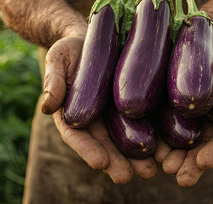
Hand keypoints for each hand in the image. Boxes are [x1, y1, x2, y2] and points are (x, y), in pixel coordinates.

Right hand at [41, 35, 156, 183]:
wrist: (97, 36)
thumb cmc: (71, 49)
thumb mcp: (58, 59)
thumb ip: (52, 81)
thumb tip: (46, 107)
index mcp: (73, 114)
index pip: (77, 137)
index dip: (87, 150)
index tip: (100, 163)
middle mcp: (96, 119)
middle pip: (105, 145)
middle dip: (115, 162)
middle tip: (127, 176)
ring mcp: (118, 114)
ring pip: (127, 139)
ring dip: (138, 157)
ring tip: (150, 170)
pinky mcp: (137, 105)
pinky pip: (146, 122)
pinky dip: (156, 136)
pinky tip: (166, 148)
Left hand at [154, 37, 212, 186]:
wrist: (188, 41)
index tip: (204, 162)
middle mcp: (202, 123)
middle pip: (199, 149)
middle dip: (190, 165)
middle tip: (177, 175)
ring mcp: (180, 120)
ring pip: (176, 145)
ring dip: (169, 158)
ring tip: (159, 166)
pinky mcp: (158, 113)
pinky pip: (154, 129)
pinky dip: (149, 141)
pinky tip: (139, 150)